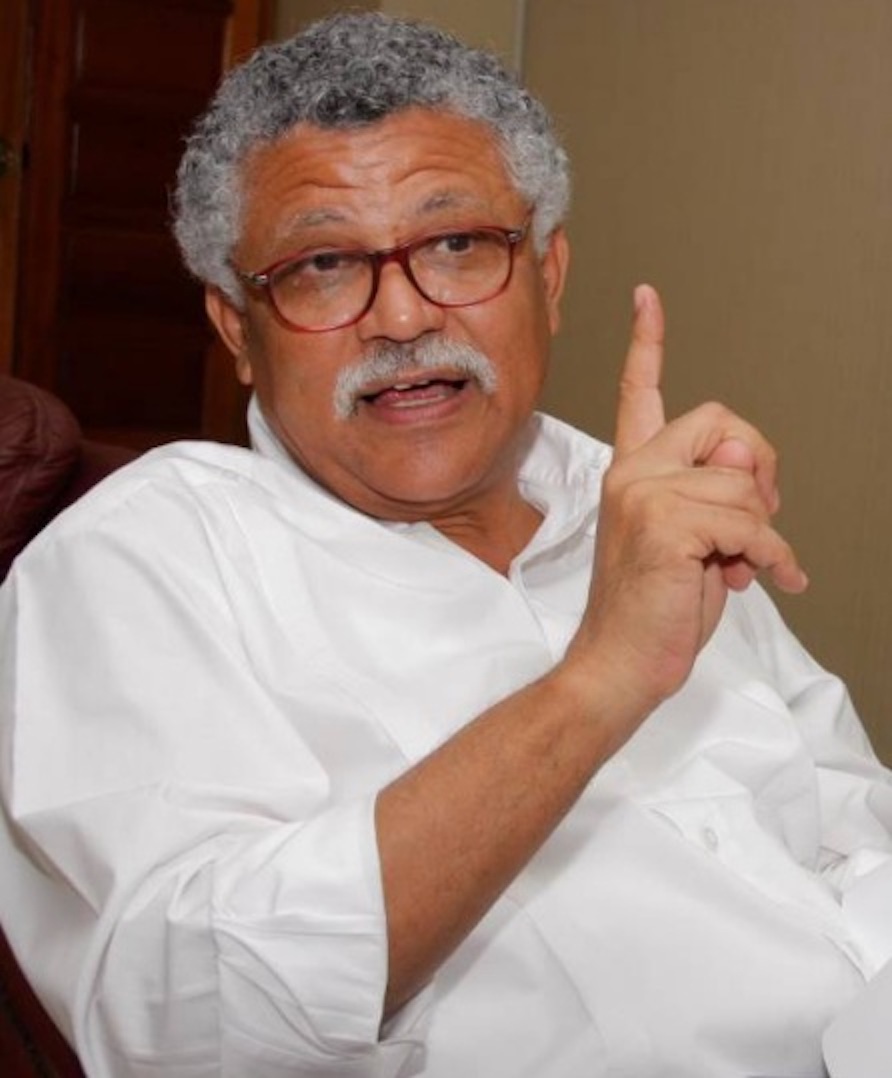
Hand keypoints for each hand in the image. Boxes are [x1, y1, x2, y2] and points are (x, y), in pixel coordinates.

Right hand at [567, 284, 807, 717]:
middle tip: (762, 514)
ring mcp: (642, 494)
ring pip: (742, 485)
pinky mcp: (664, 525)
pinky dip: (773, 557)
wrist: (619, 664)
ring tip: (744, 568)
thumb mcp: (693, 540)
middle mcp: (631, 472)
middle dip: (759, 465)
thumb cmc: (653, 608)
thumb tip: (746, 455)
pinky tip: (769, 580)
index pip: (640, 392)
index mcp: (632, 471)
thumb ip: (714, 490)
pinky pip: (751, 523)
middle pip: (719, 420)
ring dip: (763, 534)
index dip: (647, 342)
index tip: (647, 298)